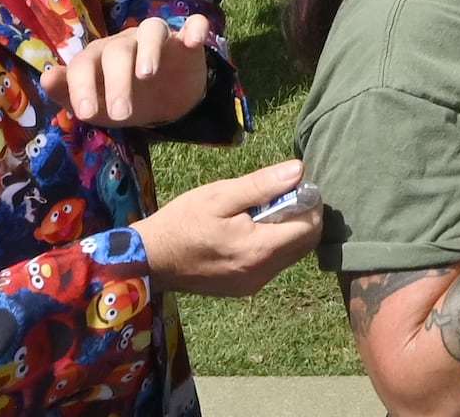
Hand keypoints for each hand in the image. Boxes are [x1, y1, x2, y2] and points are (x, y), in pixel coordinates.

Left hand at [55, 14, 216, 129]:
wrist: (165, 100)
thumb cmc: (122, 98)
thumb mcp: (95, 104)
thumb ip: (68, 93)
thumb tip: (45, 78)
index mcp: (100, 56)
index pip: (85, 63)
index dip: (82, 85)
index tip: (86, 113)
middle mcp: (127, 42)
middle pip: (118, 50)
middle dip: (117, 82)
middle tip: (121, 113)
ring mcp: (159, 39)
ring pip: (152, 30)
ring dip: (149, 49)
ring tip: (147, 75)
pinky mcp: (187, 41)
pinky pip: (194, 25)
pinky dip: (195, 28)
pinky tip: (194, 41)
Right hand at [134, 159, 324, 296]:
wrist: (149, 260)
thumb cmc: (182, 222)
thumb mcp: (220, 195)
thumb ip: (262, 185)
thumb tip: (299, 170)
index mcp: (259, 249)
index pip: (311, 227)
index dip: (310, 203)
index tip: (294, 186)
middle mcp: (262, 273)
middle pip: (306, 243)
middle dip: (303, 216)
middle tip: (279, 196)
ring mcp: (253, 284)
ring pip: (292, 255)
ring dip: (288, 231)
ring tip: (261, 212)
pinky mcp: (244, 288)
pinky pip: (274, 264)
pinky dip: (274, 245)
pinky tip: (250, 230)